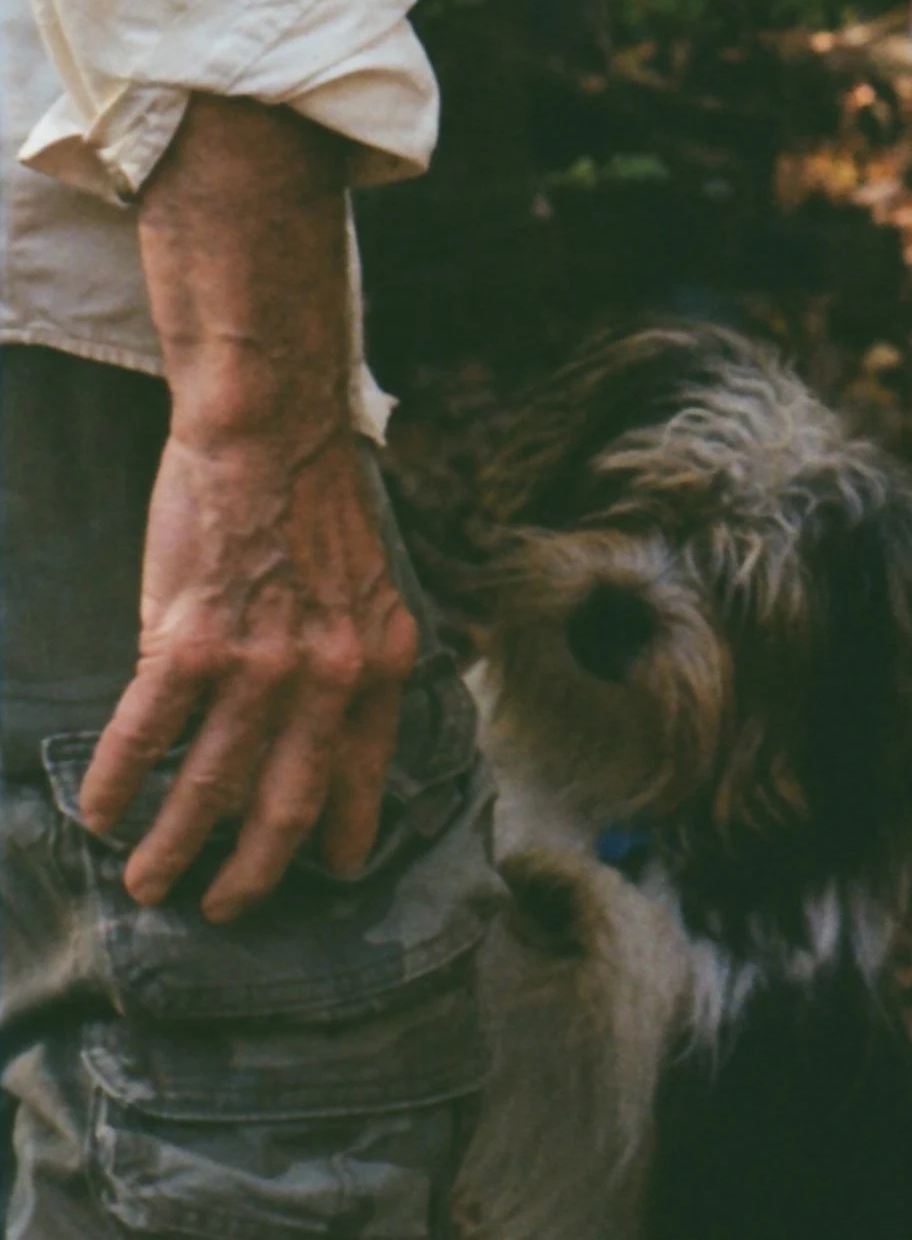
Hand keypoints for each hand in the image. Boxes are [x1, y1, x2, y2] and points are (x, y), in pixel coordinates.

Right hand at [81, 421, 416, 918]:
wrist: (268, 433)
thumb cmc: (312, 502)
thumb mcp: (367, 587)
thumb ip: (352, 659)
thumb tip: (327, 730)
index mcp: (379, 662)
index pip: (364, 774)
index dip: (342, 834)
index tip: (328, 873)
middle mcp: (328, 677)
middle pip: (284, 806)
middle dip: (248, 873)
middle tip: (221, 909)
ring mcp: (258, 664)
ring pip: (208, 788)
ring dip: (172, 846)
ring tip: (148, 881)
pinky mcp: (190, 644)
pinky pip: (146, 739)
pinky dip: (118, 785)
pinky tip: (100, 812)